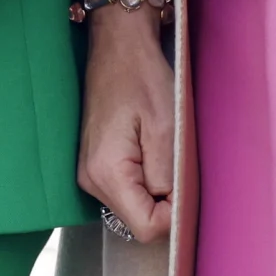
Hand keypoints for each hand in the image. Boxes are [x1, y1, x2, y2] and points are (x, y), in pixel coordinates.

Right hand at [78, 6, 174, 241]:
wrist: (117, 47)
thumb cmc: (142, 79)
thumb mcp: (166, 129)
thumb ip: (167, 177)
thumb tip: (172, 211)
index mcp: (107, 173)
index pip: (145, 228)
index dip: (173, 216)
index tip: (185, 186)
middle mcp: (91, 181)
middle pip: (138, 220)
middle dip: (165, 202)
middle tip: (178, 163)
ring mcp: (90, 174)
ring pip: (133, 206)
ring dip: (155, 189)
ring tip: (163, 150)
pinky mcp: (95, 166)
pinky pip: (126, 190)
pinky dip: (144, 180)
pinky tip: (151, 151)